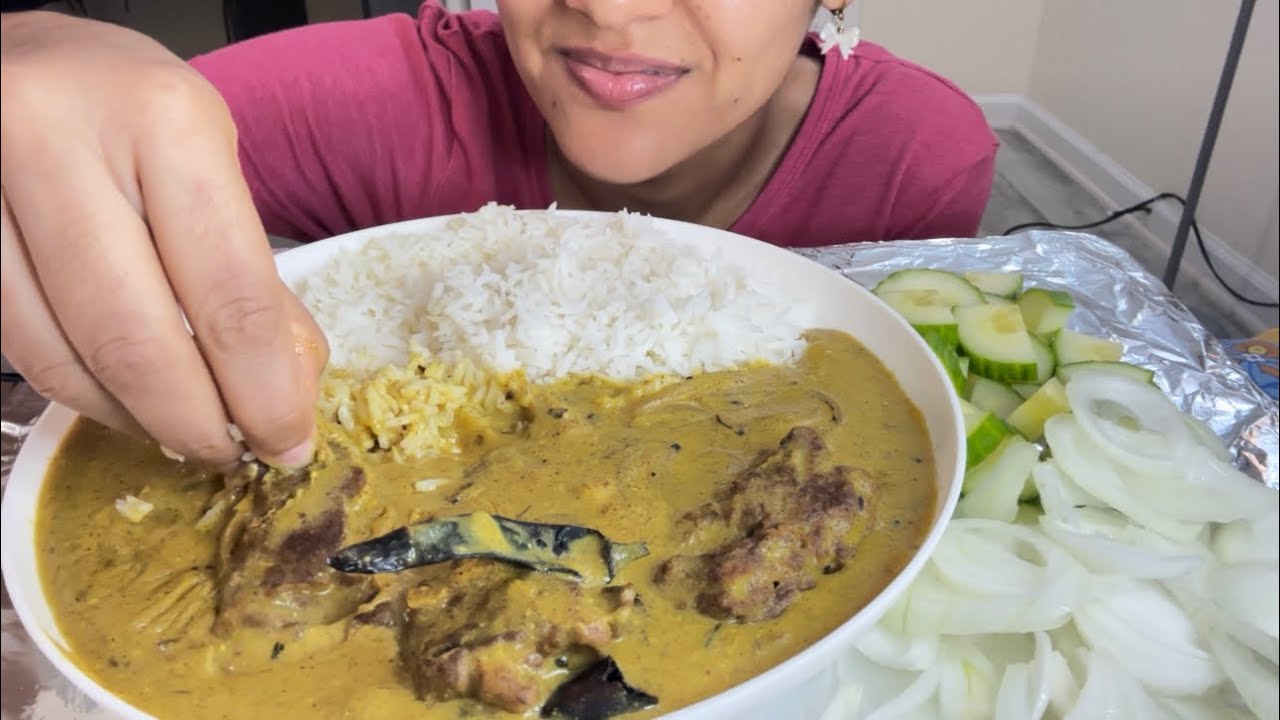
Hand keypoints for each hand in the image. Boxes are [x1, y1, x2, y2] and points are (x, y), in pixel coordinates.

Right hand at [1, 12, 326, 467]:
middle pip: (136, 338)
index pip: (229, 292)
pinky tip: (127, 401)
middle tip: (236, 453)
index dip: (263, 390)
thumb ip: (251, 269)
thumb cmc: (129, 109)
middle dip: (197, 421)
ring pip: (65, 356)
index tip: (287, 440)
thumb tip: (288, 388)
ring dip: (137, 418)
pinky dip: (85, 393)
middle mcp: (60, 145)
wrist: (18, 60)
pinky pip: (21, 349)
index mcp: (162, 121)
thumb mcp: (212, 158)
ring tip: (185, 431)